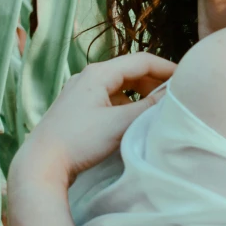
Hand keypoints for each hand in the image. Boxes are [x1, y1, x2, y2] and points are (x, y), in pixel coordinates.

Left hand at [10, 53, 176, 189]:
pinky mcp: (76, 109)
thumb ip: (148, 108)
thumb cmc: (79, 142)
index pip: (141, 60)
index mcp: (98, 73)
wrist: (39, 164)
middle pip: (130, 71)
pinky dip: (125, 103)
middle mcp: (87, 77)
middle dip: (153, 80)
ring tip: (156, 107)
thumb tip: (172, 96)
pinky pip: (108, 98)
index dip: (166, 67)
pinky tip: (132, 118)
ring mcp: (80, 93)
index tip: (185, 77)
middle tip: (174, 94)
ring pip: (119, 85)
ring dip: (139, 93)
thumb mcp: (119, 124)